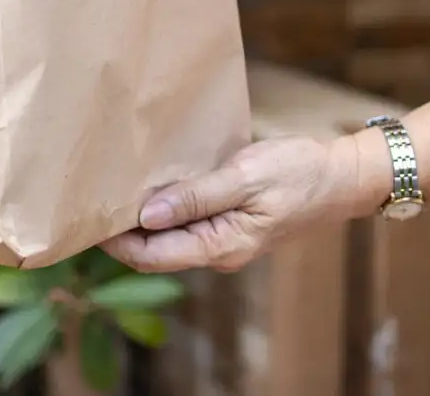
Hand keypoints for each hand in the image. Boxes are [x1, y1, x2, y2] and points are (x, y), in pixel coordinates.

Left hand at [102, 134, 381, 272]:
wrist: (343, 175)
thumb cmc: (297, 173)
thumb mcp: (244, 178)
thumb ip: (195, 198)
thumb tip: (147, 216)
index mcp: (221, 246)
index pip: (152, 256)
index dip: (117, 241)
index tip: (87, 218)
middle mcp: (219, 250)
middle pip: (156, 252)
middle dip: (123, 232)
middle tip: (91, 199)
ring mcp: (224, 238)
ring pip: (169, 237)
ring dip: (142, 219)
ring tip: (114, 189)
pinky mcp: (229, 221)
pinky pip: (187, 222)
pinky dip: (164, 208)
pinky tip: (150, 184)